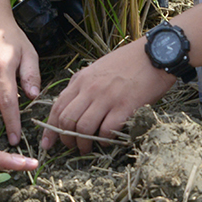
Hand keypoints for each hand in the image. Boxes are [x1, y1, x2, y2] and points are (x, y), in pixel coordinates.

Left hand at [41, 41, 175, 153]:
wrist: (154, 55)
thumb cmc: (127, 62)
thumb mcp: (97, 69)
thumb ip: (83, 86)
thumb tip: (72, 107)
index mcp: (81, 80)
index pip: (57, 108)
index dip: (50, 130)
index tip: (47, 144)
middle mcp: (90, 89)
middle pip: (67, 121)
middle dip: (66, 139)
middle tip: (73, 147)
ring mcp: (107, 98)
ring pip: (84, 128)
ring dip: (84, 143)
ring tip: (89, 147)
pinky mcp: (125, 107)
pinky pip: (107, 130)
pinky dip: (105, 140)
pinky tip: (108, 141)